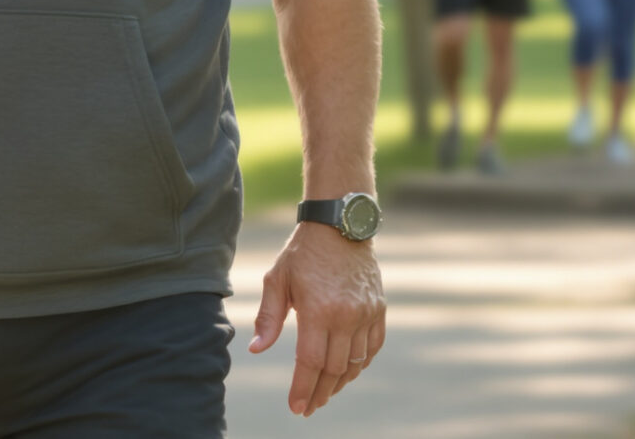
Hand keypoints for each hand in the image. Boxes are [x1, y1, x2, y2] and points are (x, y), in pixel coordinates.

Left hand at [249, 221, 386, 415]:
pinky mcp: (379, 311)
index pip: (310, 361)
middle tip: (308, 407)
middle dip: (320, 392)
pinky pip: (372, 348)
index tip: (296, 407)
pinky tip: (347, 373)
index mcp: (319, 310)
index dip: (303, 388)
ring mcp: (367, 314)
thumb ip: (268, 318)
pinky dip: (360, 365)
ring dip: (339, 382)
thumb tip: (256, 349)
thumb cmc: (302, 253)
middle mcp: (347, 316)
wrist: (341, 227)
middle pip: (334, 368)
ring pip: (355, 363)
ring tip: (324, 393)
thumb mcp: (277, 279)